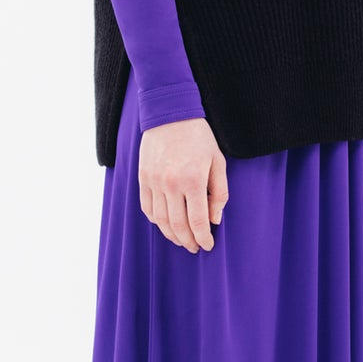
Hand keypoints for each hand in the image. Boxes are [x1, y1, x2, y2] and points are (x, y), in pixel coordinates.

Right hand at [139, 117, 227, 252]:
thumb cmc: (199, 136)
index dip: (204, 238)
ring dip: (171, 235)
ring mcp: (154, 181)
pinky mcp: (143, 178)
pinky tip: (165, 225)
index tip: (208, 246)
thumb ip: (219, 192)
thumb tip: (215, 219)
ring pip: (160, 220)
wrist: (170, 113)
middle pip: (178, 225)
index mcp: (193, 180)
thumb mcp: (218, 161)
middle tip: (195, 247)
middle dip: (188, 241)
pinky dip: (156, 221)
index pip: (198, 221)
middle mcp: (171, 184)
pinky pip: (147, 208)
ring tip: (181, 240)